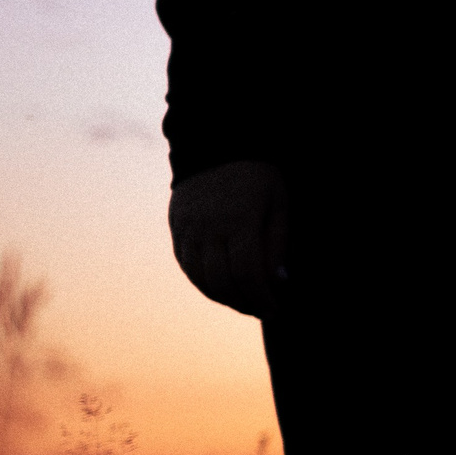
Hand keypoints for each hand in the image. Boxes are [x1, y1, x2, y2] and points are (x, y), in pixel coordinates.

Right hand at [169, 159, 289, 317]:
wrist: (217, 145)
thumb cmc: (259, 176)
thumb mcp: (279, 205)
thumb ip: (277, 245)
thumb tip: (277, 283)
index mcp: (239, 220)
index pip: (247, 274)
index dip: (261, 298)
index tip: (275, 309)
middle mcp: (208, 227)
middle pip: (221, 282)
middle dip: (244, 303)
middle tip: (262, 309)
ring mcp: (188, 229)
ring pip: (200, 278)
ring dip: (224, 297)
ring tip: (245, 302)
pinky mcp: (177, 228)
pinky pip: (187, 266)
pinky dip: (204, 283)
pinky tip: (223, 288)